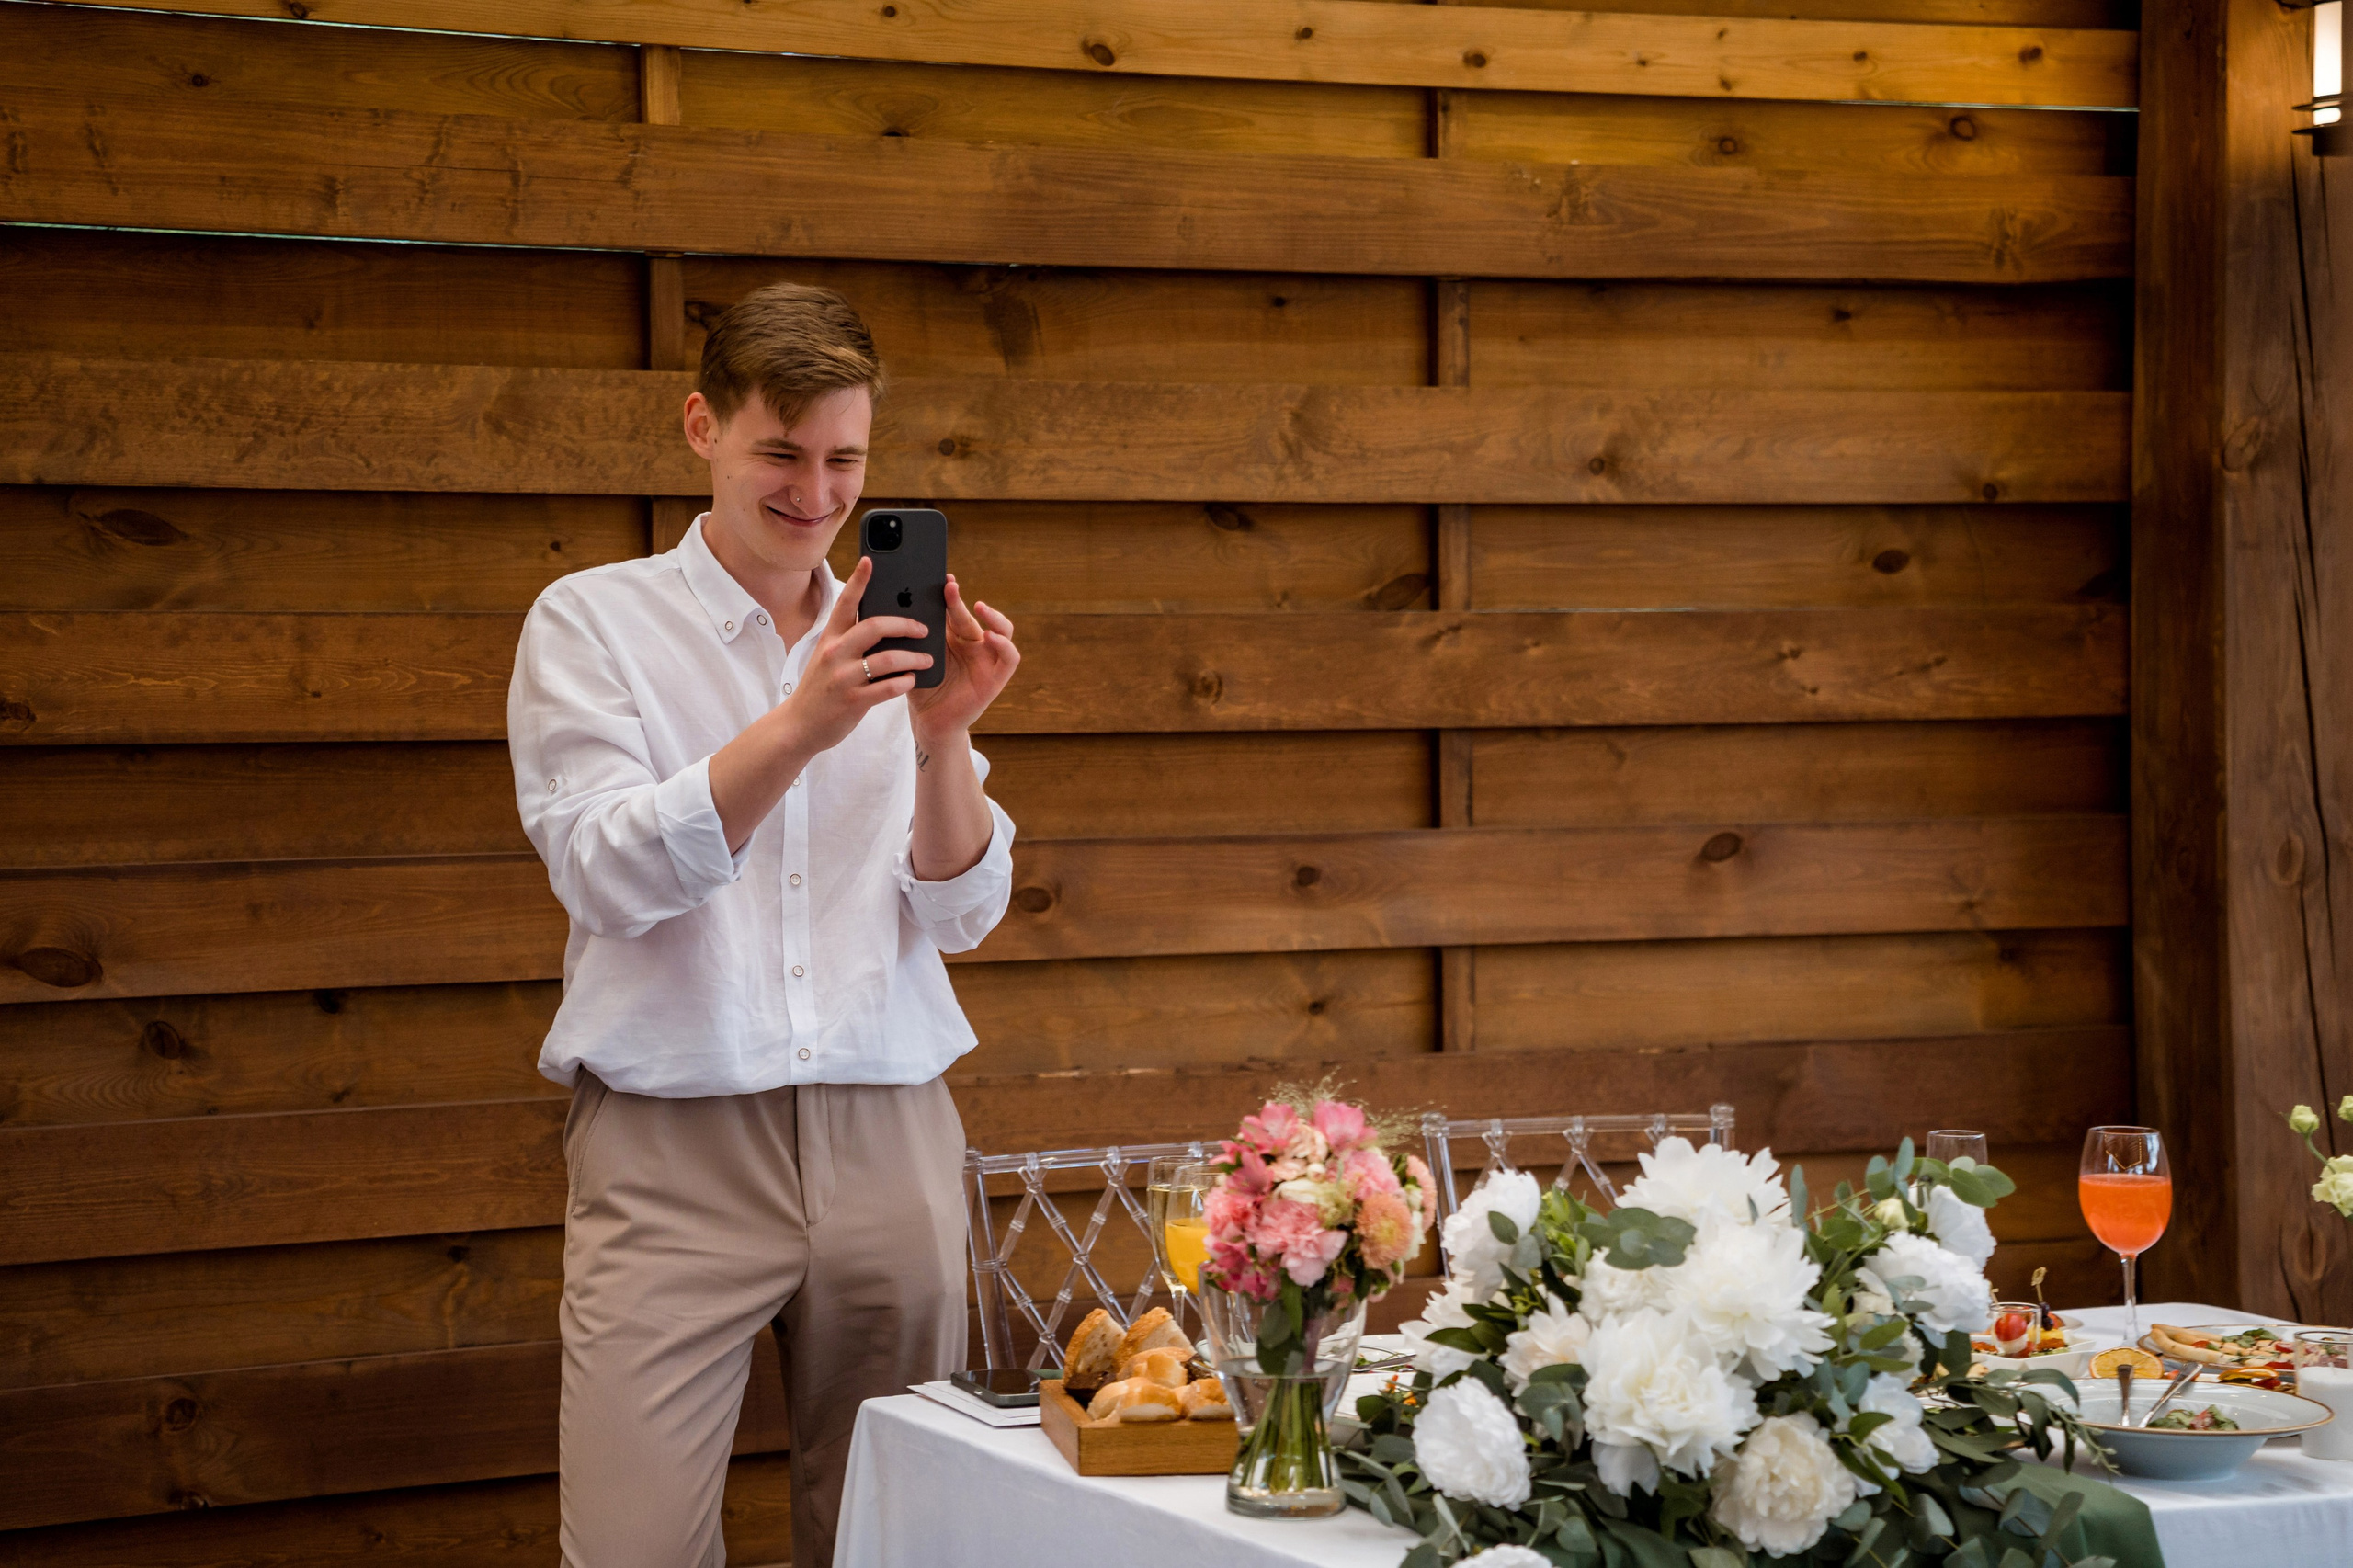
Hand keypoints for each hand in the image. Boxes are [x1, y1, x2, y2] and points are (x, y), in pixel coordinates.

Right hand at [777, 556, 932, 754]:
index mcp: (830, 638)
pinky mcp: (853, 701)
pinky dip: (904, 683)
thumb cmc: (820, 688)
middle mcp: (835, 653)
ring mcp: (843, 678)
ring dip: (913, 658)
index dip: (858, 581)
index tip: (870, 561)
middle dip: (905, 624)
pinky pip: (887, 689)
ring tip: (927, 659)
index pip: (845, 604)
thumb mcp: (828, 657)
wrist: (799, 725)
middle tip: (923, 629)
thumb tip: (882, 622)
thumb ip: (849, 640)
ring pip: (887, 659)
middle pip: (874, 626)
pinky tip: (913, 681)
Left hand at [909, 574, 1019, 742]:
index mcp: (953, 636)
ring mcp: (987, 660)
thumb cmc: (920, 688)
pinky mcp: (996, 679)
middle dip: (961, 600)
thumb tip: (893, 608)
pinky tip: (991, 637)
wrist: (928, 722)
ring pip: (1002, 631)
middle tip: (949, 587)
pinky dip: (1004, 645)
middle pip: (972, 616)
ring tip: (979, 607)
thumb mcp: (913, 658)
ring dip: (994, 616)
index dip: (950, 594)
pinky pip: (1010, 658)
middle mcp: (973, 644)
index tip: (941, 579)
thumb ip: (911, 637)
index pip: (955, 609)